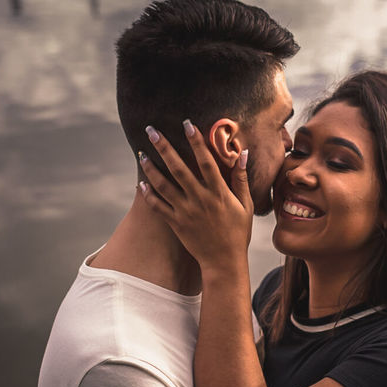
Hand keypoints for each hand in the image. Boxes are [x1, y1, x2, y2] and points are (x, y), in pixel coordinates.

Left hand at [137, 120, 253, 268]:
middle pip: (178, 168)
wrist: (224, 261)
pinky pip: (157, 207)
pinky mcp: (176, 223)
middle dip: (164, 147)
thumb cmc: (238, 232)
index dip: (196, 142)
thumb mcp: (246, 205)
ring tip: (142, 152)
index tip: (187, 124)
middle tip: (151, 130)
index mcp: (218, 193)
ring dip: (151, 167)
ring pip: (163, 185)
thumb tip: (243, 153)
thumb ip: (241, 178)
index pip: (206, 161)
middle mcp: (200, 199)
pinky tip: (141, 181)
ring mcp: (185, 211)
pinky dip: (148, 194)